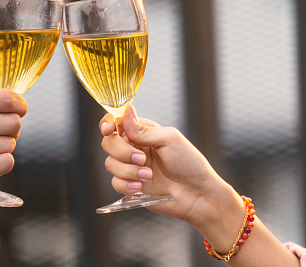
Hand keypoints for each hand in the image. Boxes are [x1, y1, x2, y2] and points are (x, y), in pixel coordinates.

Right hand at [100, 106, 240, 228]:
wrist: (197, 195)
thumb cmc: (189, 163)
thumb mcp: (169, 140)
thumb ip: (144, 130)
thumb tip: (127, 111)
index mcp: (143, 132)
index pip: (117, 122)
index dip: (108, 124)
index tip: (110, 129)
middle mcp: (134, 147)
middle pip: (109, 142)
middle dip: (122, 151)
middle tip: (142, 159)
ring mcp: (131, 167)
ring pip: (110, 163)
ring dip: (128, 170)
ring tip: (148, 176)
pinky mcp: (131, 185)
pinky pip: (115, 182)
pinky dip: (126, 184)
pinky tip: (142, 186)